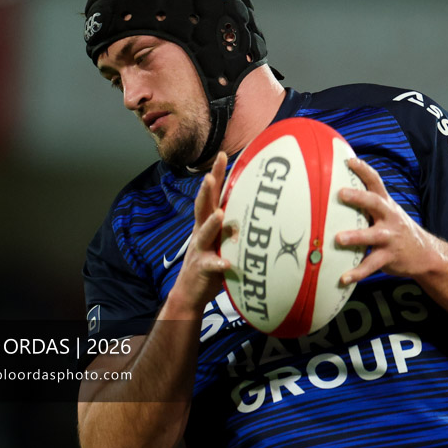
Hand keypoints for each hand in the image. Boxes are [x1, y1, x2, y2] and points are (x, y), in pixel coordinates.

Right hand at [170, 151, 230, 313]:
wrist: (189, 292)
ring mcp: (200, 249)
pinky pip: (211, 265)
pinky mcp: (202, 268)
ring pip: (204, 233)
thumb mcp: (221, 240)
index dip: (216, 175)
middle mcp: (201, 232)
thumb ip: (233, 225)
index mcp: (207, 223)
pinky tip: (227, 263)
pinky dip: (218, 263)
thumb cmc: (211, 262)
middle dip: (206, 191)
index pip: (212, 195)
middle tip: (210, 175)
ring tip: (220, 214)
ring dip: (212, 224)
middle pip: (203, 207)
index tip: (223, 155)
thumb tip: (257, 209)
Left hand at [335, 157, 443, 284]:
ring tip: (338, 238)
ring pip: (373, 235)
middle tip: (341, 193)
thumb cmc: (397, 230)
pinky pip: (372, 265)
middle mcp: (389, 218)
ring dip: (356, 236)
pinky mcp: (389, 257)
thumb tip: (337, 190)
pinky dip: (357, 272)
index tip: (349, 161)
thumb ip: (368, 205)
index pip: (376, 182)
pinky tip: (343, 277)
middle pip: (375, 203)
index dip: (364, 170)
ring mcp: (390, 238)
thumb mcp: (388, 213)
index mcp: (386, 205)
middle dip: (359, 197)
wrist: (425, 254)